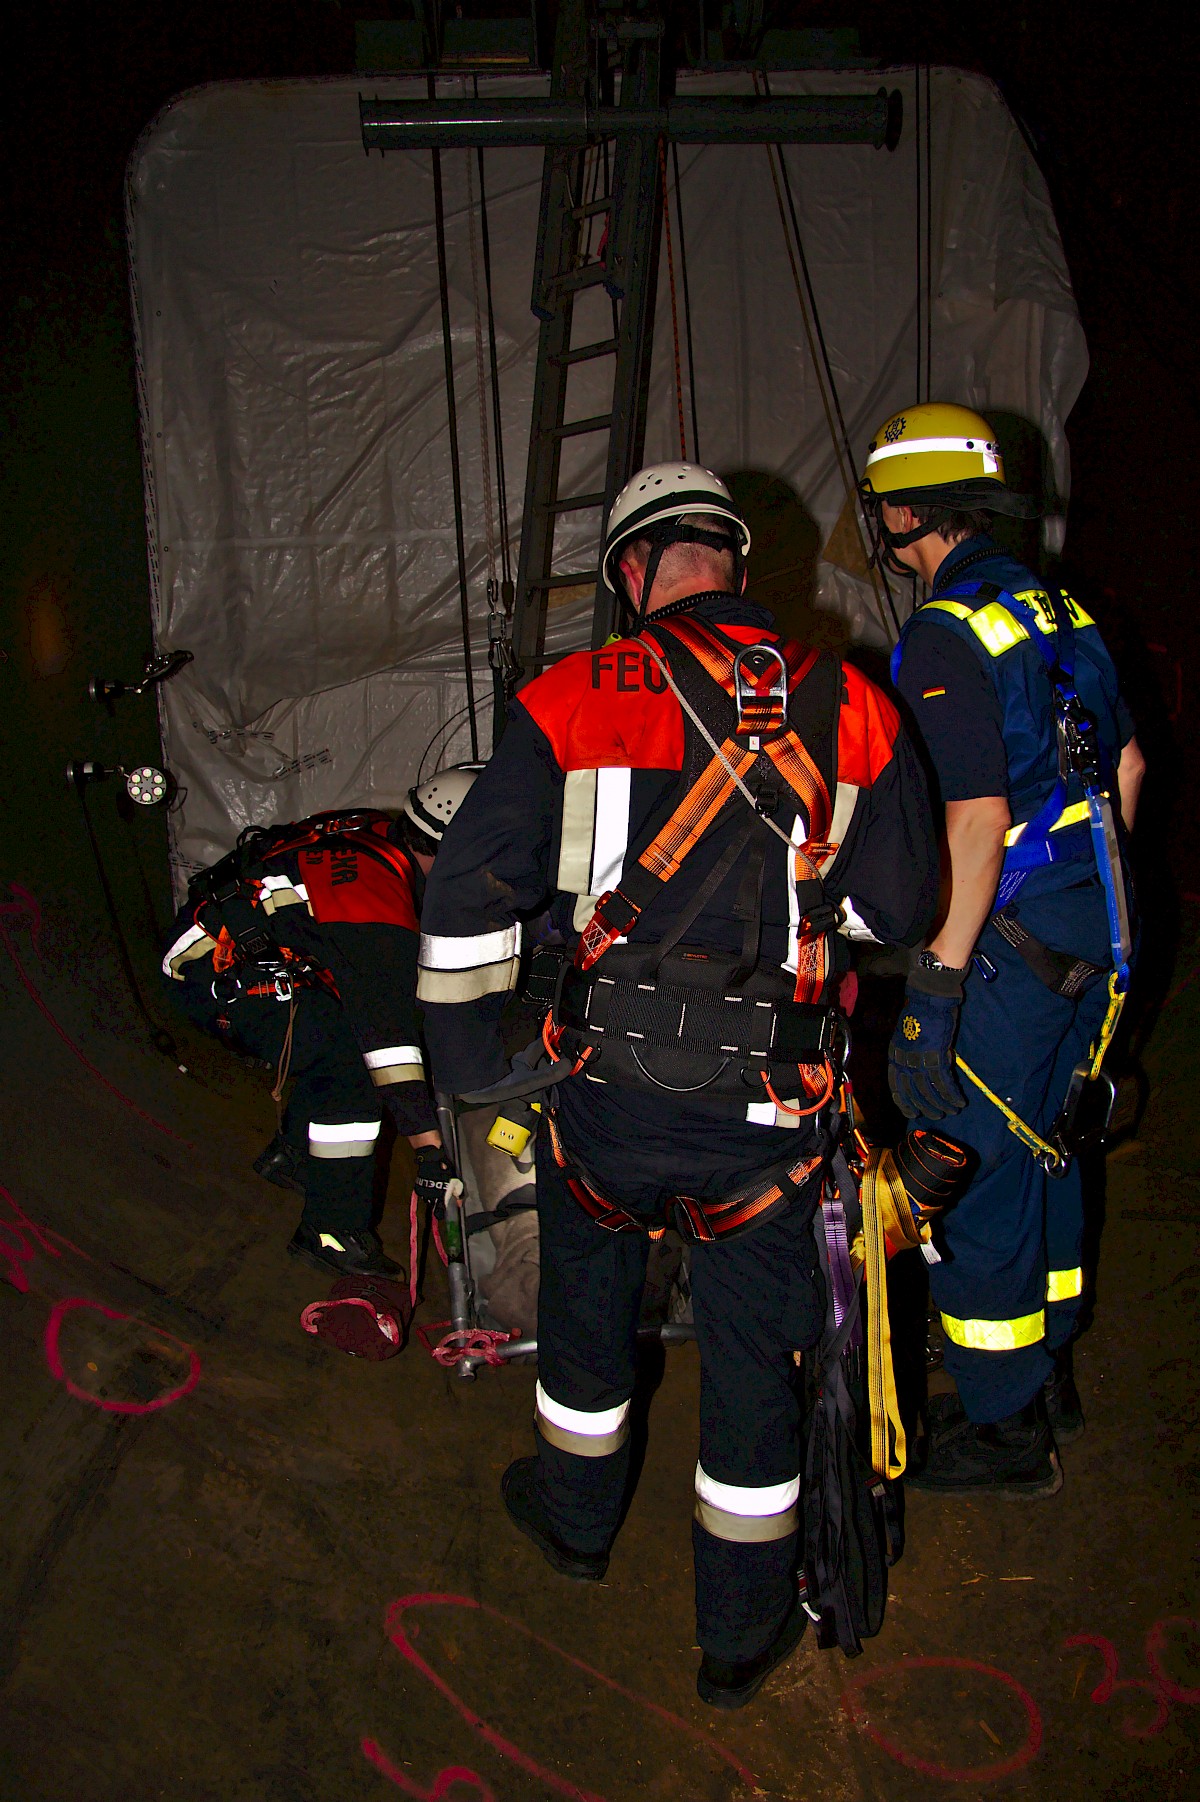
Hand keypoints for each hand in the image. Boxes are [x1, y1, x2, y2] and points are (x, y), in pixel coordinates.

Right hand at [413, 1145, 455, 1211]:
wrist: (431, 1161)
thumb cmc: (444, 1171)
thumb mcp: (455, 1182)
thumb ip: (458, 1194)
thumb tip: (460, 1204)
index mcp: (440, 1198)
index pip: (439, 1213)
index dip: (441, 1214)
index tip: (443, 1212)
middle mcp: (430, 1198)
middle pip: (433, 1206)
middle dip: (437, 1203)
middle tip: (441, 1195)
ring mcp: (423, 1193)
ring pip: (428, 1199)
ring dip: (431, 1197)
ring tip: (436, 1188)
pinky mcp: (418, 1188)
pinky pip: (423, 1193)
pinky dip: (426, 1191)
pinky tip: (430, 1184)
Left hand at [888, 986, 966, 1120]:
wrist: (929, 999)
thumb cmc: (921, 1015)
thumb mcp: (909, 1037)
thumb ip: (914, 1056)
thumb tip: (927, 1070)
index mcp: (894, 1056)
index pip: (895, 1087)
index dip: (904, 1103)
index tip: (912, 1113)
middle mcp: (903, 1061)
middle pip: (912, 1093)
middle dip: (926, 1107)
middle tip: (937, 1115)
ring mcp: (918, 1060)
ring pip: (929, 1091)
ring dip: (942, 1104)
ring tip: (952, 1111)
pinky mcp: (935, 1057)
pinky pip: (944, 1083)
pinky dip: (952, 1094)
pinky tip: (959, 1101)